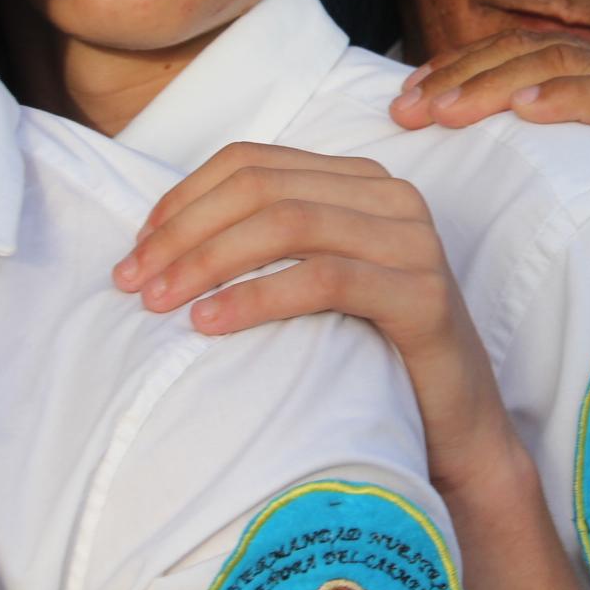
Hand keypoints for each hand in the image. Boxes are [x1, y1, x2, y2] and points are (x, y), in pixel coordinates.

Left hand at [118, 142, 510, 494]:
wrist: (456, 428)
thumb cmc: (371, 357)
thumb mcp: (315, 282)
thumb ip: (267, 244)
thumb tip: (160, 239)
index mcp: (361, 181)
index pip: (252, 161)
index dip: (183, 198)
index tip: (137, 248)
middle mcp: (393, 196)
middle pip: (261, 188)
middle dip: (185, 232)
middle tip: (133, 282)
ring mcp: (414, 242)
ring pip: (288, 223)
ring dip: (209, 260)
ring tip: (160, 303)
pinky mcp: (424, 295)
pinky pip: (325, 278)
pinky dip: (257, 296)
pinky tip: (210, 322)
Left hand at [388, 29, 589, 187]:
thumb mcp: (580, 186)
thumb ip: (534, 161)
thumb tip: (460, 161)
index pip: (518, 54)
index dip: (458, 67)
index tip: (406, 95)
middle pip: (532, 52)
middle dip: (462, 75)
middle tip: (406, 110)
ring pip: (566, 65)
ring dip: (497, 83)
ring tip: (446, 112)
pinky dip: (569, 98)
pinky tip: (524, 112)